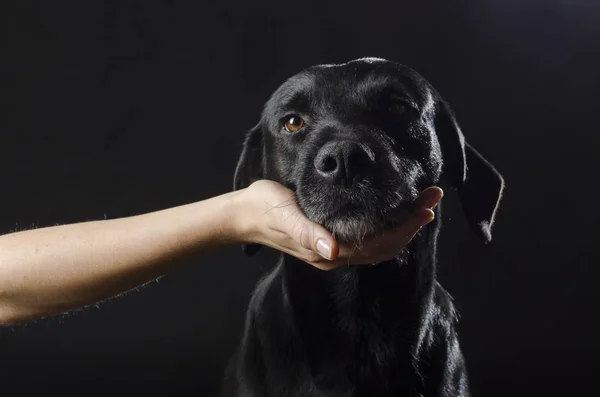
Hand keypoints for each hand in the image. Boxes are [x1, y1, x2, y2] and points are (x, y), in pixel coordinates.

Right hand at [231, 180, 442, 270]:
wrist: (245, 215)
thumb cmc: (264, 209)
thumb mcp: (284, 215)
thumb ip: (307, 233)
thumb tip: (332, 252)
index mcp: (328, 251)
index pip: (379, 243)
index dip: (406, 226)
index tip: (427, 204)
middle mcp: (335, 256)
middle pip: (385, 246)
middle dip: (413, 224)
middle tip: (434, 197)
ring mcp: (334, 252)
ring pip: (379, 246)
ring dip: (404, 227)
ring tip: (423, 205)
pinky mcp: (331, 243)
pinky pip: (368, 242)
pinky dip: (388, 229)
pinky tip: (395, 214)